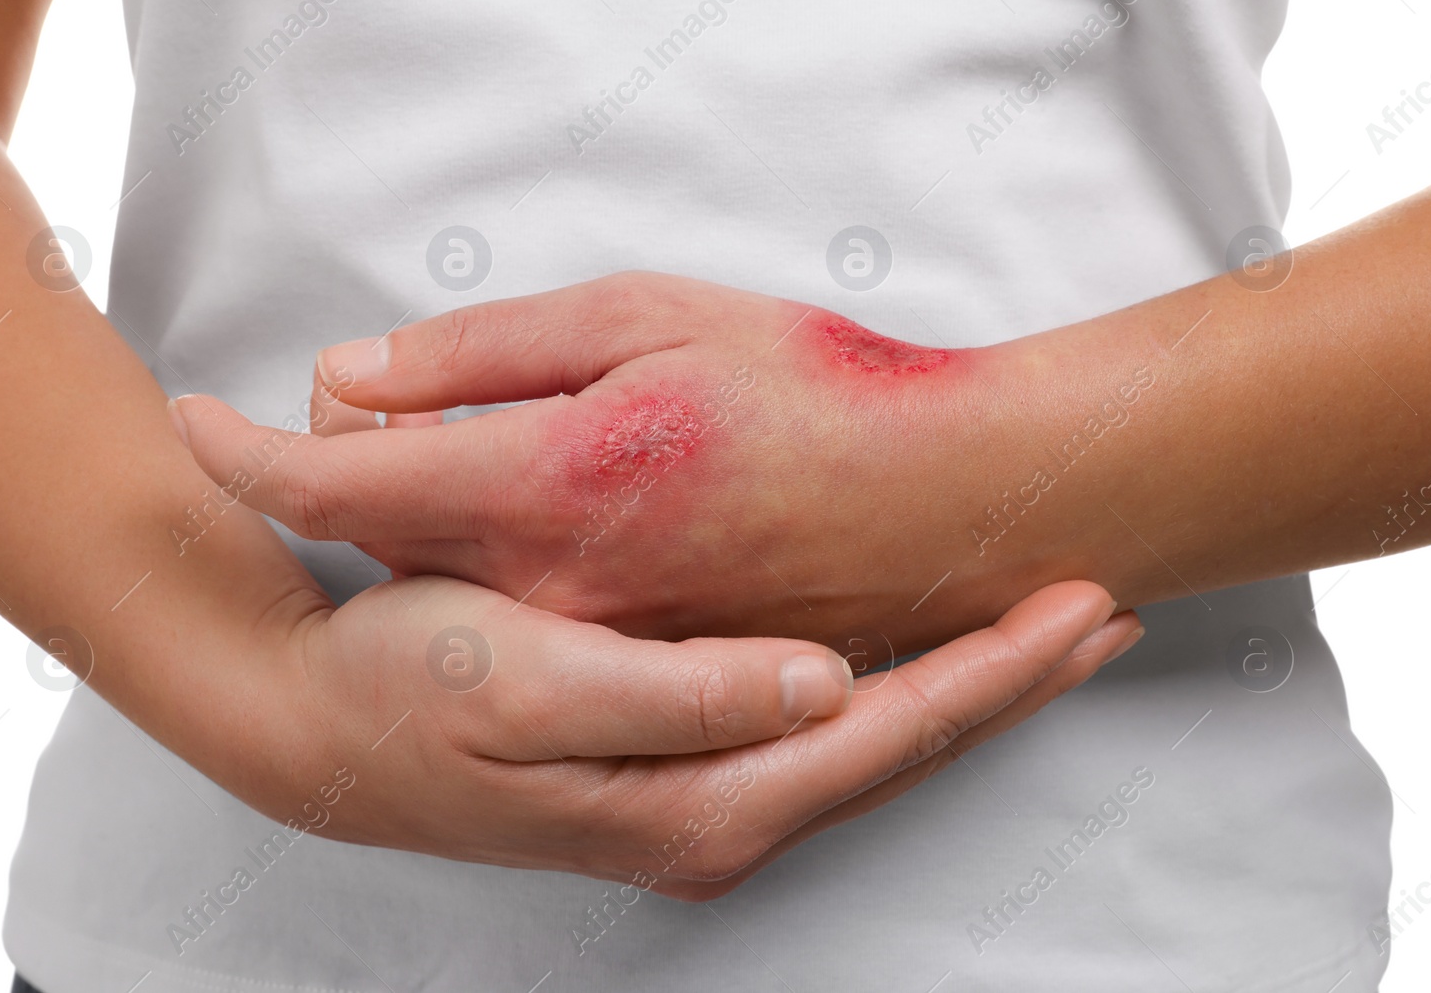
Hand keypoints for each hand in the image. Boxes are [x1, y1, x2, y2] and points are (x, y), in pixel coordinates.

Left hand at [174, 273, 1007, 651]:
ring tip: (469, 473)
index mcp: (546, 481)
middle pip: (382, 532)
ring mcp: (592, 645)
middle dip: (350, 465)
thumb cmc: (812, 391)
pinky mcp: (637, 674)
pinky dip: (496, 561)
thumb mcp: (649, 317)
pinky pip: (519, 616)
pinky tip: (545, 532)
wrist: (948, 502)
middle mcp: (549, 586)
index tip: (195, 425)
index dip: (245, 451)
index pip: (337, 480)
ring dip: (424, 518)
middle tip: (370, 409)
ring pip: (449, 578)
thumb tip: (354, 375)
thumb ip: (489, 352)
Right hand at [230, 574, 1139, 898]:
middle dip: (1010, 682)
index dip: (994, 672)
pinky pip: (823, 732)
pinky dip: (897, 689)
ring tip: (1045, 630)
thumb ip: (683, 694)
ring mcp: (702, 803)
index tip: (1085, 607)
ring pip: (874, 743)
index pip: (886, 735)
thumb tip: (823, 688)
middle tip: (1108, 611)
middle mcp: (718, 821)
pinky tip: (922, 653)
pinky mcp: (681, 770)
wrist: (322, 721)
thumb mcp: (531, 679)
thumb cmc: (414, 685)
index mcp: (698, 803)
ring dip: (966, 685)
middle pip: (902, 749)